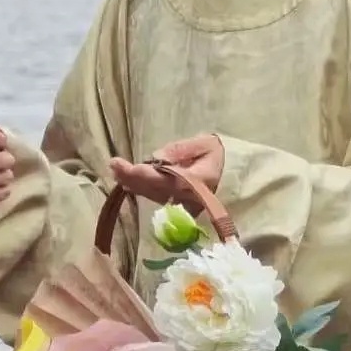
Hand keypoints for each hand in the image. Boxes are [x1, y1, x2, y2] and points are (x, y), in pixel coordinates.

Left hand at [109, 135, 224, 207]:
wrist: (236, 174)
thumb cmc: (220, 155)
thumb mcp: (205, 144)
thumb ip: (181, 150)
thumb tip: (157, 157)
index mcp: (196, 181)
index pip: (161, 179)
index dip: (138, 173)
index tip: (119, 163)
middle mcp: (188, 197)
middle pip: (153, 190)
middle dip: (131, 178)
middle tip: (113, 165)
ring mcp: (184, 205)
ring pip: (153, 195)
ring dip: (132, 184)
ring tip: (116, 171)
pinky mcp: (180, 206)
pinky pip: (157, 198)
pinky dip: (141, 189)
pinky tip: (128, 182)